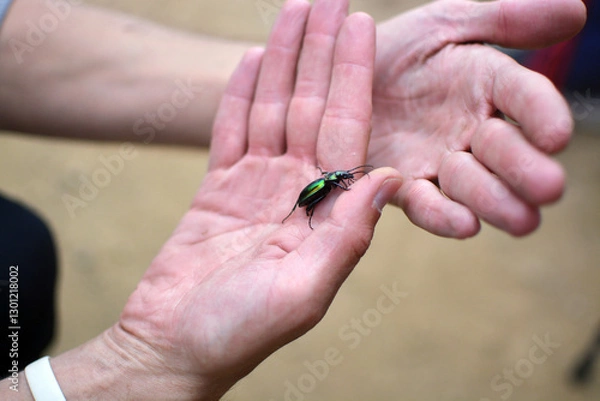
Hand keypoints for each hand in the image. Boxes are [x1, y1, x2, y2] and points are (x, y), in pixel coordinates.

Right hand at [110, 1, 399, 398]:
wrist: (175, 346)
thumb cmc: (239, 331)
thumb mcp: (302, 290)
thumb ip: (348, 234)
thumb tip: (391, 176)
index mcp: (325, 211)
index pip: (347, 128)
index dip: (354, 76)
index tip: (361, 26)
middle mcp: (298, 191)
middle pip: (312, 106)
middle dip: (320, 52)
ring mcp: (258, 185)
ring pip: (273, 108)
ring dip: (283, 60)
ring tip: (291, 11)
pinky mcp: (219, 187)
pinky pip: (231, 130)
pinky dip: (239, 95)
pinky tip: (251, 59)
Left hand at [370, 0, 585, 237]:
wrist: (339, 75)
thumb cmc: (398, 51)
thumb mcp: (444, 23)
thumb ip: (504, 18)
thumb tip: (578, 10)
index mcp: (487, 85)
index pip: (524, 97)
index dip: (541, 113)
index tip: (555, 134)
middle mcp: (471, 131)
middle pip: (505, 153)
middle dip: (525, 170)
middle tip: (547, 187)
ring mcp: (438, 163)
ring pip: (473, 187)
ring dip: (494, 200)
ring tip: (520, 218)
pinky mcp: (402, 186)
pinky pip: (425, 205)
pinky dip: (443, 216)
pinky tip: (463, 224)